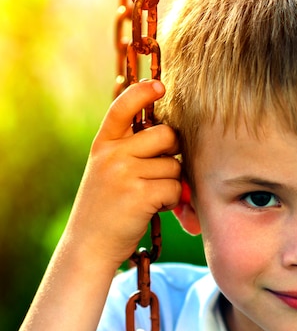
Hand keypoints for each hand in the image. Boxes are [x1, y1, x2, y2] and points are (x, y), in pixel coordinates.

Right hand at [65, 80, 180, 266]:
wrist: (89, 245)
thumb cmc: (108, 207)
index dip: (142, 93)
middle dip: (174, 151)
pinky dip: (172, 200)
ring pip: (174, 166)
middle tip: (162, 169)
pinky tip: (156, 208)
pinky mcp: (138, 194)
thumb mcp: (109, 171)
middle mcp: (112, 154)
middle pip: (166, 135)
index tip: (159, 85)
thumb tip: (173, 140)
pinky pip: (174, 188)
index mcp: (104, 144)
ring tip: (152, 196)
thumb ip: (132, 152)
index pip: (122, 107)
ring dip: (172, 183)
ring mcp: (124, 173)